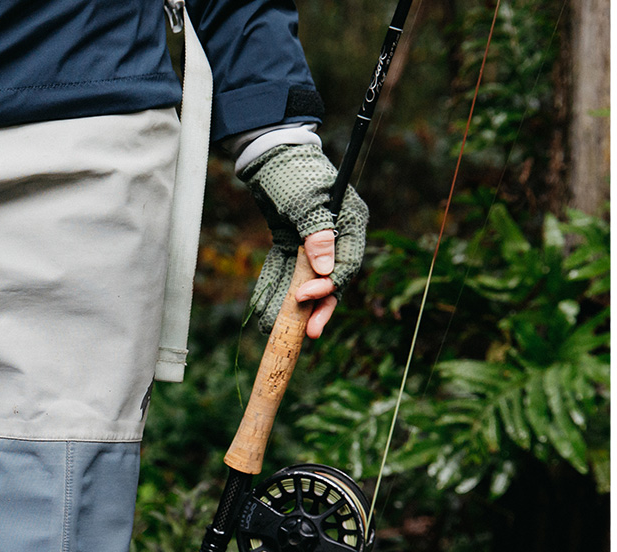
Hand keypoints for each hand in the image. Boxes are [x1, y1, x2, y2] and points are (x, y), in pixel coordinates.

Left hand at [241, 143, 368, 337]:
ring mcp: (312, 239)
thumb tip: (328, 269)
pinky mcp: (291, 240)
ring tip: (279, 329)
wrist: (267, 154)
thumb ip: (318, 235)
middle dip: (317, 306)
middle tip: (307, 333)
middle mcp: (335, 234)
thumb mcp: (305, 202)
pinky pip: (286, 270)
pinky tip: (266, 310)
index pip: (346, 264)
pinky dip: (278, 288)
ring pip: (307, 279)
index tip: (306, 298)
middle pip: (330, 279)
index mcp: (349, 222)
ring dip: (294, 304)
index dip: (328, 285)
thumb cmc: (292, 173)